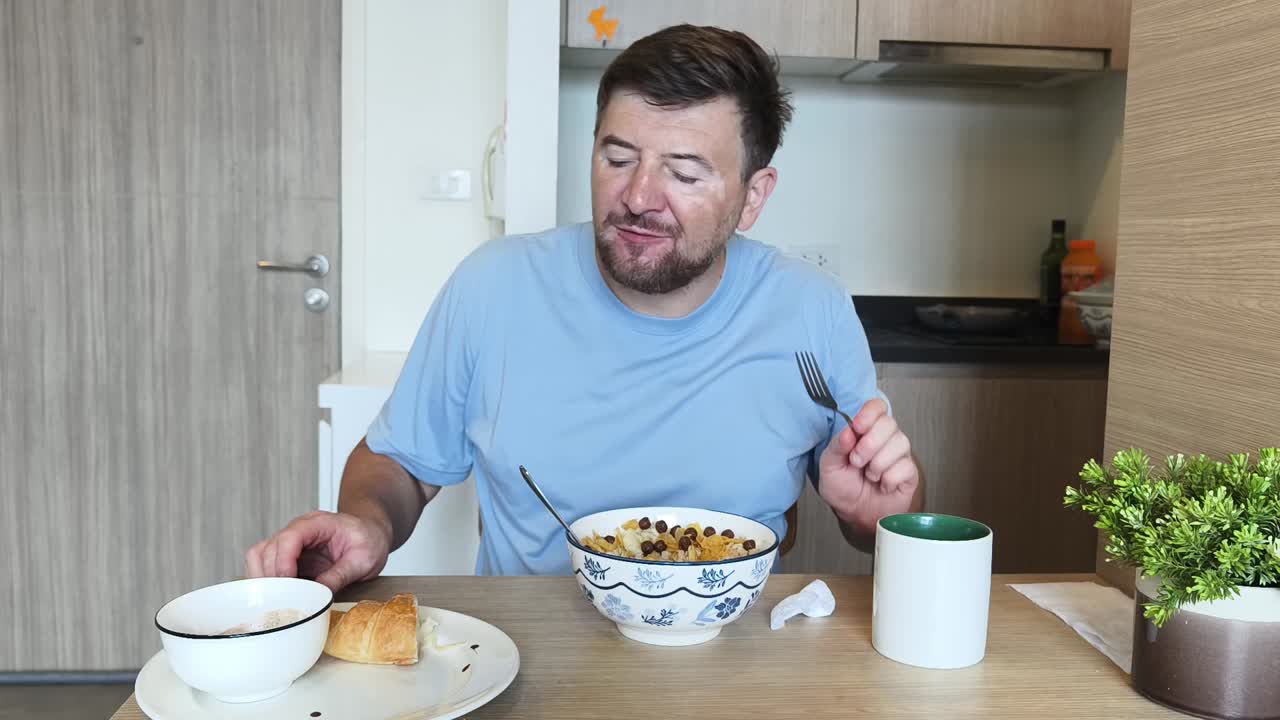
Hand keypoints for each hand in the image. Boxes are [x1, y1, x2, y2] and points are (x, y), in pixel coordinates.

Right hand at [244, 510, 390, 592]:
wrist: (372, 533)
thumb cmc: (369, 540)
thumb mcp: (364, 559)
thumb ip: (341, 575)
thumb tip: (319, 595)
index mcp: (319, 523)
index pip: (290, 537)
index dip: (284, 561)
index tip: (289, 583)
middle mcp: (299, 529)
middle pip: (268, 548)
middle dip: (273, 576)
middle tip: (284, 599)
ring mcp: (291, 542)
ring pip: (259, 555)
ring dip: (263, 578)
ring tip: (277, 599)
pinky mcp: (288, 555)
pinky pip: (264, 564)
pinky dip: (265, 580)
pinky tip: (278, 595)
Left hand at [817, 398, 918, 529]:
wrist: (855, 514)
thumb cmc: (843, 487)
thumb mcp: (829, 466)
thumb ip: (836, 447)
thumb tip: (848, 431)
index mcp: (865, 430)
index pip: (877, 407)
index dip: (870, 413)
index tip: (857, 427)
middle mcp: (885, 438)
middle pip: (889, 423)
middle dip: (870, 444)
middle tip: (857, 461)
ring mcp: (899, 454)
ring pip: (900, 443)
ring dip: (878, 464)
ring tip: (869, 476)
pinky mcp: (909, 472)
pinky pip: (905, 467)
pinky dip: (888, 480)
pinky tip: (882, 485)